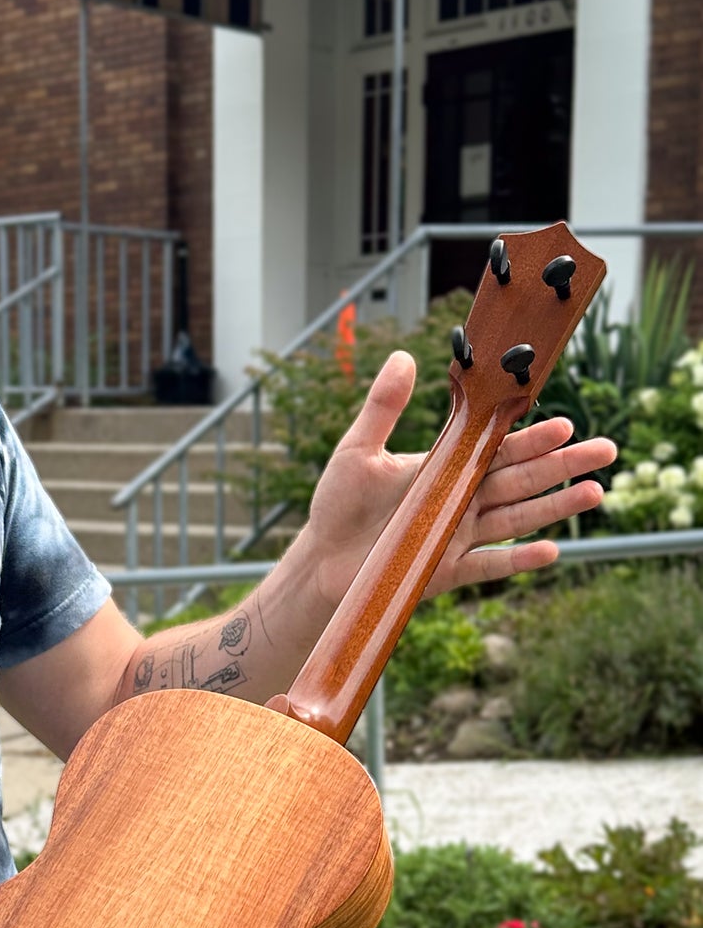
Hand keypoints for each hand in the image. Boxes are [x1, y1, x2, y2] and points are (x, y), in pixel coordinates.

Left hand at [304, 350, 615, 609]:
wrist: (322, 561)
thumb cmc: (338, 505)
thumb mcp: (357, 450)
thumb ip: (383, 407)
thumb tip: (403, 357)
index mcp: (445, 468)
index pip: (497, 449)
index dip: (531, 438)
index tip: (564, 423)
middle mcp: (460, 501)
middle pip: (522, 479)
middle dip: (564, 465)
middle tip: (606, 450)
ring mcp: (458, 536)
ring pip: (517, 519)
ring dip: (555, 507)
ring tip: (594, 492)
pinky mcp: (447, 571)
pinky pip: (490, 566)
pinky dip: (519, 560)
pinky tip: (552, 550)